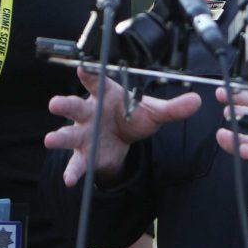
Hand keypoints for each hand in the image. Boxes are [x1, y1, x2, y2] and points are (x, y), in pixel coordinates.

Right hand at [45, 68, 200, 185]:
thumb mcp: (153, 112)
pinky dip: (73, 171)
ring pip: (68, 133)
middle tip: (55, 103)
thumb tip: (197, 101)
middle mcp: (89, 112)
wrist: (122, 138)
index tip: (82, 67)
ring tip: (50, 140)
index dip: (89, 74)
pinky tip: (69, 180)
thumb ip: (173, 108)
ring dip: (59, 136)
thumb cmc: (131, 116)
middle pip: (74, 106)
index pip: (96, 81)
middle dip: (65, 104)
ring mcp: (83, 133)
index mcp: (106, 95)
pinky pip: (77, 163)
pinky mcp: (84, 154)